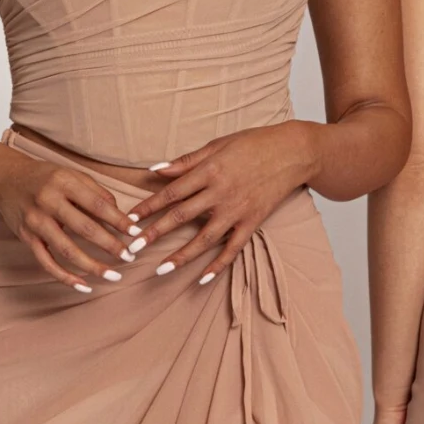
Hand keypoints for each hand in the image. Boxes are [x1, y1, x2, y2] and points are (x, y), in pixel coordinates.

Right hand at [0, 148, 136, 289]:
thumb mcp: (71, 175)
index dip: (119, 221)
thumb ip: (96, 193)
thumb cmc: (44, 176)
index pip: (98, 204)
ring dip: (92, 266)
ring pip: (67, 250)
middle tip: (129, 257)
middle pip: (85, 229)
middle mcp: (48, 201)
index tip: (136, 233)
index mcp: (64, 182)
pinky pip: (47, 262)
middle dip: (110, 245)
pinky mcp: (26, 237)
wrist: (5, 177)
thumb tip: (122, 218)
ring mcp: (35, 221)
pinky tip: (84, 286)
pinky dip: (65, 277)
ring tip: (112, 276)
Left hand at [129, 126, 321, 277]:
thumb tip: (155, 170)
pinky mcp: (252, 222)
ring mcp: (237, 210)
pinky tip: (202, 279)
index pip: (172, 192)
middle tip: (132, 249)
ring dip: (181, 255)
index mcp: (210, 171)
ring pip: (204, 238)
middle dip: (155, 234)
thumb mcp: (218, 145)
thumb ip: (186, 161)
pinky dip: (218, 265)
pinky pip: (233, 248)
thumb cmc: (253, 144)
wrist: (293, 152)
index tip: (130, 220)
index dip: (149, 207)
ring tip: (160, 270)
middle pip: (182, 217)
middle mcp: (221, 193)